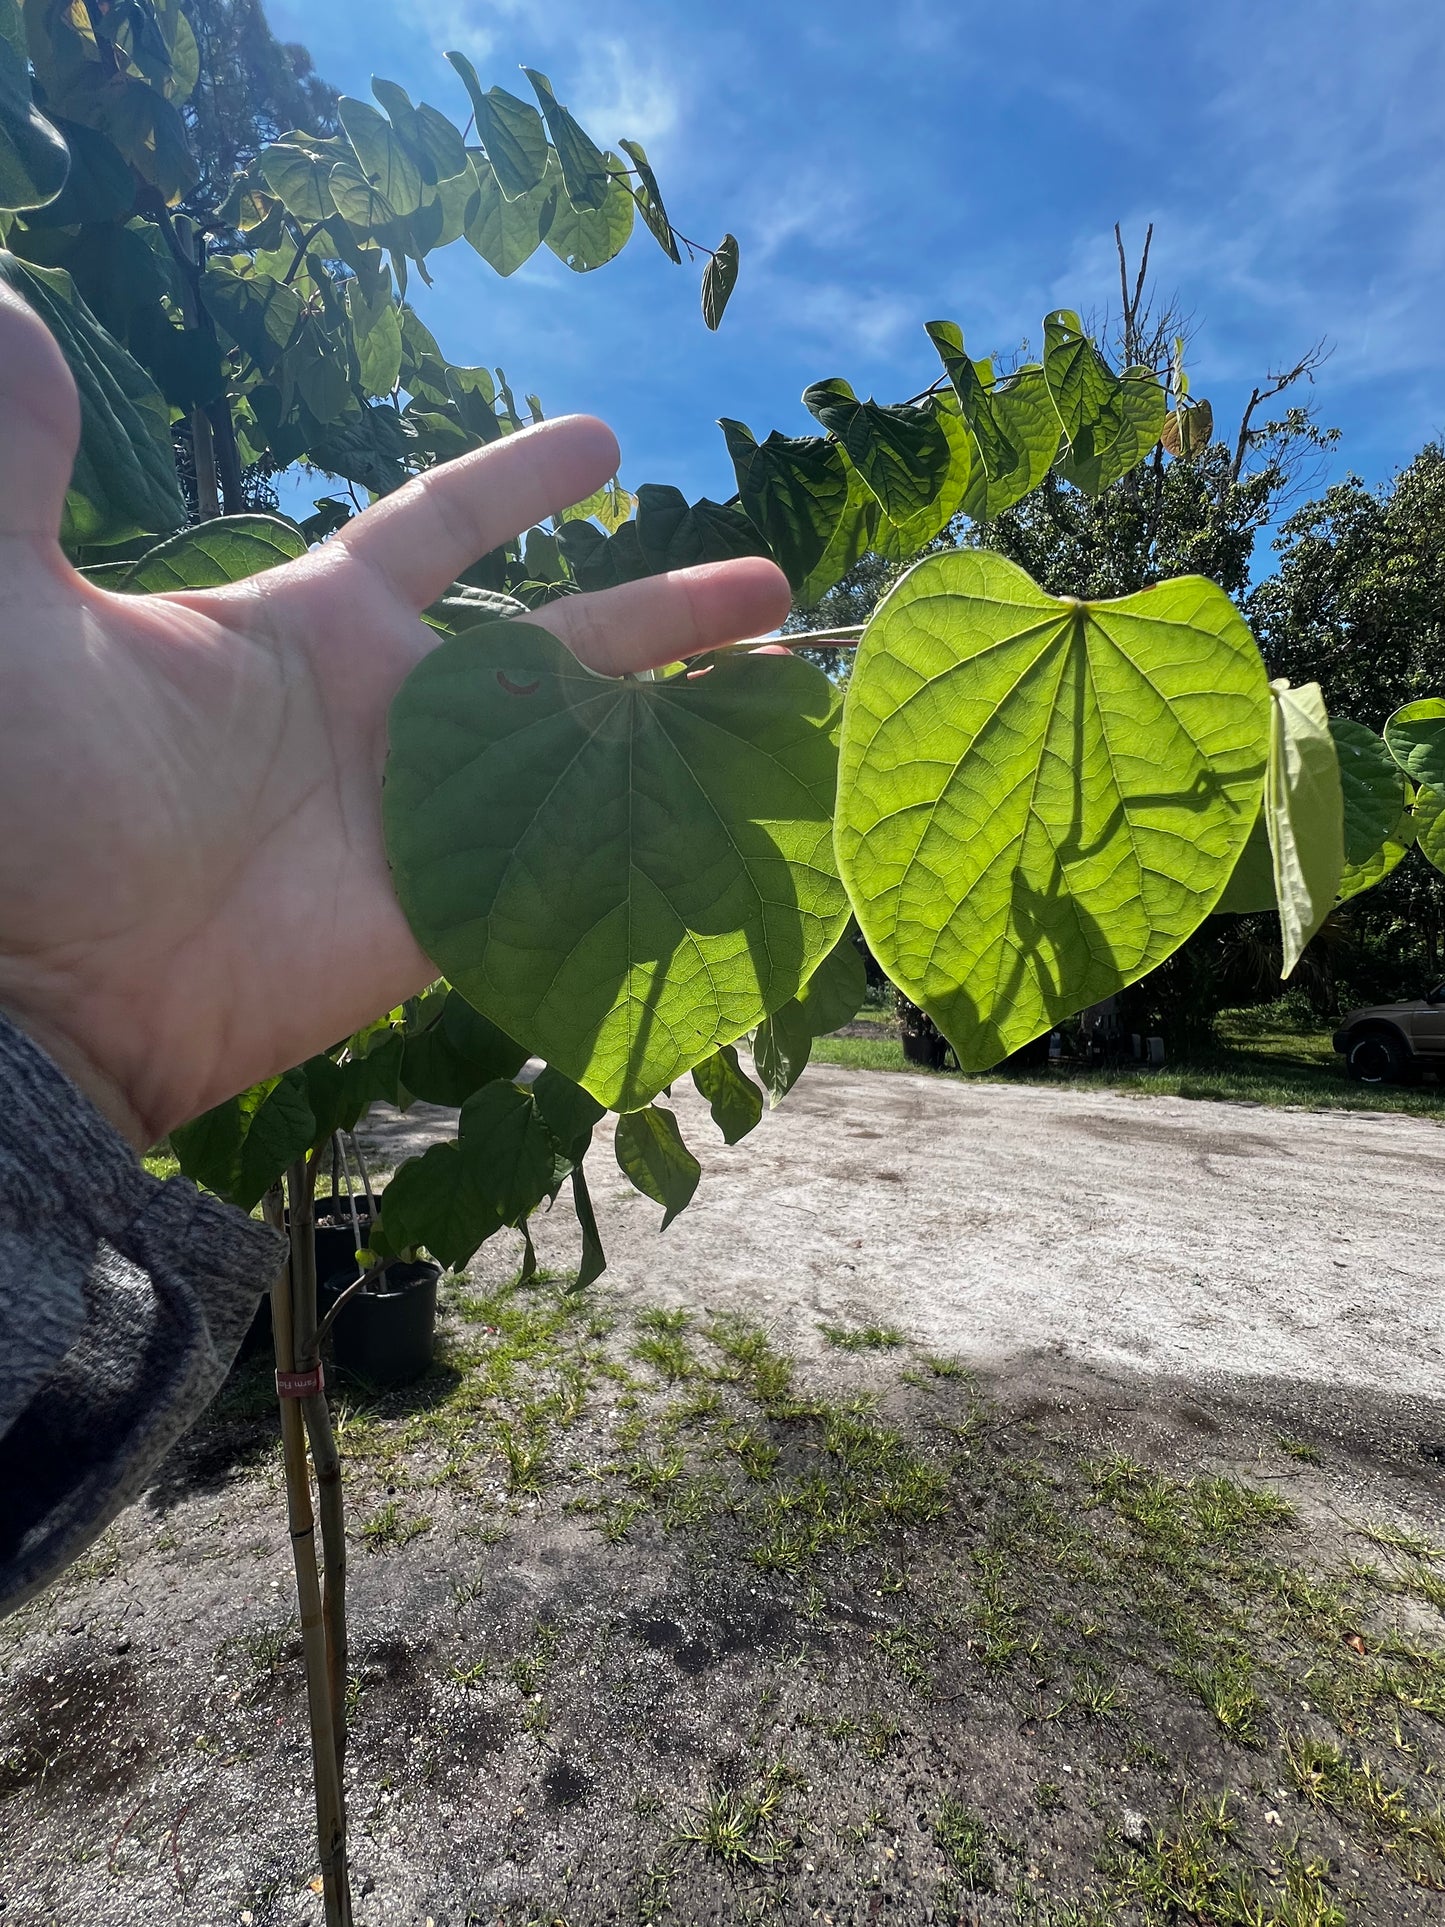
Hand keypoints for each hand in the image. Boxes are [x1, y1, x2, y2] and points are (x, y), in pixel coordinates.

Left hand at [0, 289, 790, 1147]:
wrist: (33, 976)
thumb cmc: (23, 785)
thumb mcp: (7, 603)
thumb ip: (19, 459)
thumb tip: (10, 309)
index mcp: (306, 627)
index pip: (438, 530)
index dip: (521, 483)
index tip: (608, 440)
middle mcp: (385, 720)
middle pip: (558, 651)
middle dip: (663, 615)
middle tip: (771, 582)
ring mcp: (423, 827)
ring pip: (585, 765)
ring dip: (684, 734)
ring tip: (795, 702)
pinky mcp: (443, 920)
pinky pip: (570, 875)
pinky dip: (653, 851)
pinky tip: (743, 823)